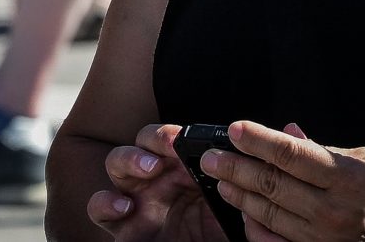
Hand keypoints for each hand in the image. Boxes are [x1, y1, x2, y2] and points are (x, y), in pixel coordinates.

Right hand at [87, 125, 231, 241]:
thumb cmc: (217, 237)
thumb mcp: (235, 213)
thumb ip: (241, 188)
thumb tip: (264, 154)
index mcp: (185, 170)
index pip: (175, 139)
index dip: (180, 134)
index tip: (190, 138)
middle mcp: (157, 179)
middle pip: (145, 141)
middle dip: (156, 137)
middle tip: (173, 146)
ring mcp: (136, 199)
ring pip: (117, 161)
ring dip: (130, 158)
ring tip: (150, 167)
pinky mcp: (121, 226)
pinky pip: (99, 207)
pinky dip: (105, 202)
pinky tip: (124, 205)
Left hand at [203, 121, 364, 241]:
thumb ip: (324, 149)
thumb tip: (288, 132)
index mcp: (346, 177)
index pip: (292, 154)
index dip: (259, 140)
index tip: (234, 129)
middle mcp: (333, 209)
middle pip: (272, 184)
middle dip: (236, 167)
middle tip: (210, 157)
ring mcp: (324, 238)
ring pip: (268, 214)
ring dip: (239, 195)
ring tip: (220, 179)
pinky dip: (255, 228)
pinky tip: (243, 212)